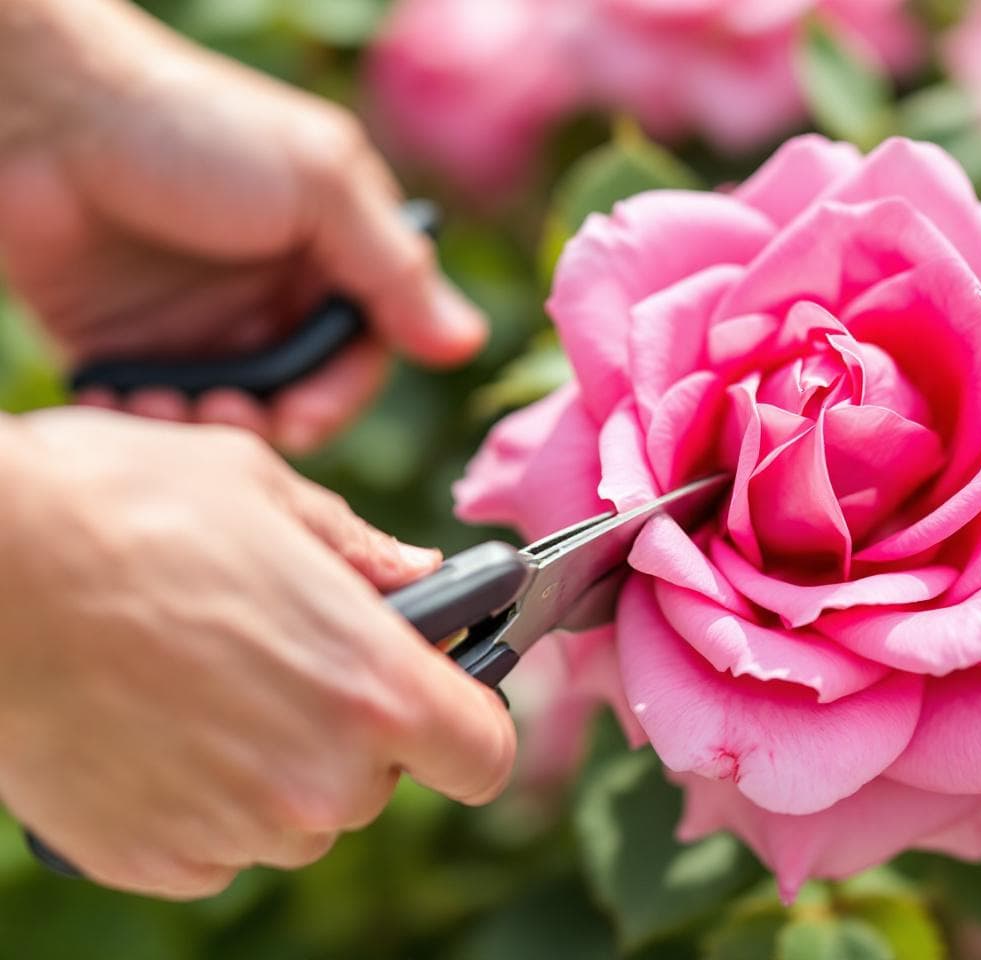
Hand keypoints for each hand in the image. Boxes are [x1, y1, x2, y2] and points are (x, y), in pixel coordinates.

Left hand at [0, 0, 485, 452]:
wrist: (44, 110)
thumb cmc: (196, 128)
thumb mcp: (320, 185)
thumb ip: (395, 269)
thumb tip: (467, 343)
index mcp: (329, 257)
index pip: (360, 355)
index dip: (338, 396)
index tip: (302, 417)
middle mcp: (269, 297)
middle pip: (294, 397)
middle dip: (267, 423)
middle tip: (228, 416)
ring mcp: (196, 323)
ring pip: (223, 415)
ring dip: (201, 429)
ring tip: (161, 410)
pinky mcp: (123, 343)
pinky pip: (147, 411)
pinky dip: (139, 424)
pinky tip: (119, 406)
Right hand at [0, 410, 514, 898]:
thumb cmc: (122, 506)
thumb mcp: (266, 490)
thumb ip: (360, 550)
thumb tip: (418, 574)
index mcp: (373, 686)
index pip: (482, 753)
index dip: (470, 723)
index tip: (444, 696)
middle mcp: (317, 779)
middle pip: (382, 779)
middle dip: (353, 725)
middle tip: (286, 654)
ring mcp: (232, 831)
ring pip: (298, 813)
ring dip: (276, 764)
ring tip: (204, 678)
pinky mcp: (151, 858)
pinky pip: (217, 845)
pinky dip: (202, 799)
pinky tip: (155, 724)